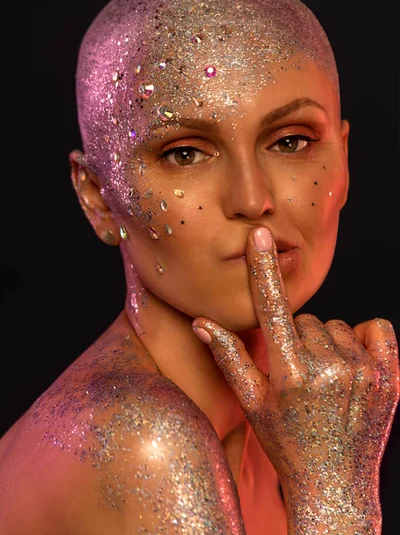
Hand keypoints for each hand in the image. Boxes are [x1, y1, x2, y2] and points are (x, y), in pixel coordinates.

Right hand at [192, 227, 399, 532]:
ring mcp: (364, 371)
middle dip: (297, 337)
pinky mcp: (389, 375)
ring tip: (324, 378)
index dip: (262, 269)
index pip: (272, 308)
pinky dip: (362, 339)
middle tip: (299, 373)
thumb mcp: (252, 403)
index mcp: (290, 374)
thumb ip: (228, 357)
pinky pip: (375, 327)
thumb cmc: (286, 443)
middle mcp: (329, 368)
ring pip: (335, 325)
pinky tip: (351, 365)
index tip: (260, 235)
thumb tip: (201, 322)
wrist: (335, 485)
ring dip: (327, 342)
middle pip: (306, 318)